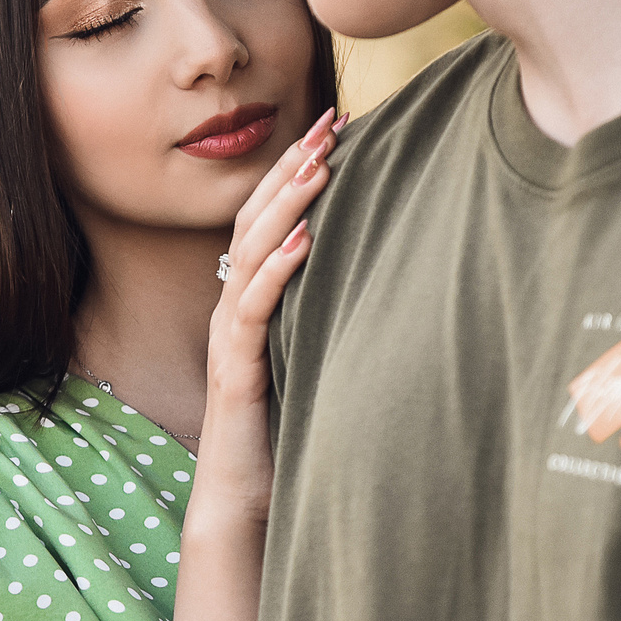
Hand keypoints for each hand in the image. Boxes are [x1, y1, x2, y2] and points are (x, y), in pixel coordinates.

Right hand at [193, 105, 342, 517]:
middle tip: (329, 121)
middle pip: (254, 219)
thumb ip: (332, 314)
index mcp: (252, 299)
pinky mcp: (235, 371)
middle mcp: (235, 307)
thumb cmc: (286, 429)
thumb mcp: (317, 357)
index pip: (268, 217)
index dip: (295, 168)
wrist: (246, 499)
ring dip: (285, 206)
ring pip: (249, 253)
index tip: (335, 126)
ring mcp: (231, 337)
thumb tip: (390, 271)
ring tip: (318, 166)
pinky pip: (251, 311)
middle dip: (291, 166)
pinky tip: (304, 244)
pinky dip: (276, 273)